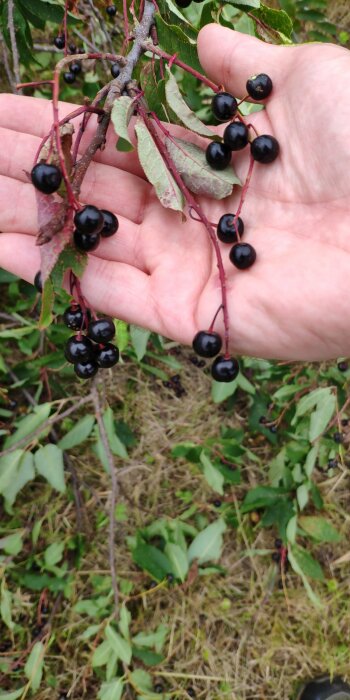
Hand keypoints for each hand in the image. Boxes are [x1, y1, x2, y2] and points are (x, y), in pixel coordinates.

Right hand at [1, 26, 349, 360]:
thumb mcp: (301, 81)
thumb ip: (241, 68)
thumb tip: (205, 37)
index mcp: (207, 164)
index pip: (115, 144)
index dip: (59, 125)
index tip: (2, 109)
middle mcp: (187, 218)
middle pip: (92, 193)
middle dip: (30, 170)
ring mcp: (184, 269)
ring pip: (89, 243)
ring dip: (28, 219)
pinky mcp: (188, 315)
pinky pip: (108, 295)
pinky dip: (54, 272)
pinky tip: (3, 245)